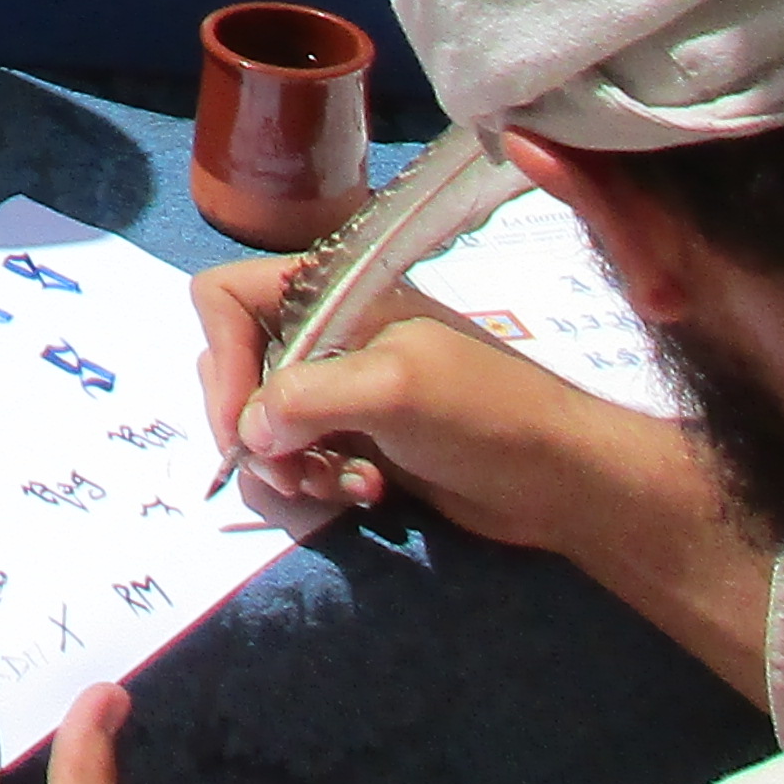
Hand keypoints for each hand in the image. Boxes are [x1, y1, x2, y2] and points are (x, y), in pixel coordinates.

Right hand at [190, 254, 684, 541]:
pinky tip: (366, 493)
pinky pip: (297, 459)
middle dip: (251, 426)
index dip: (221, 356)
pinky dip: (318, 482)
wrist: (561, 480)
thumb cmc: (487, 412)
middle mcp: (325, 332)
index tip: (242, 423)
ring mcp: (339, 387)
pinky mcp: (354, 438)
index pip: (226, 297)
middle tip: (288, 470)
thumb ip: (306, 397)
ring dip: (289, 464)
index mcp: (333, 291)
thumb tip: (247, 434)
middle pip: (234, 366)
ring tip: (340, 486)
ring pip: (259, 423)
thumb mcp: (394, 388)